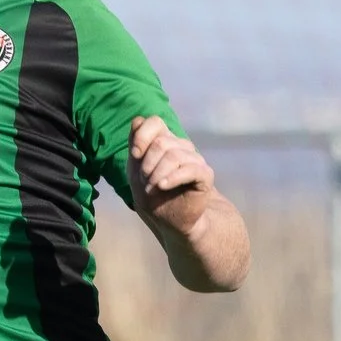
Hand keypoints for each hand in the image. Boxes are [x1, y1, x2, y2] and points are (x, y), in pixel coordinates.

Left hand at [128, 116, 214, 230]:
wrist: (170, 221)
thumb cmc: (153, 195)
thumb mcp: (135, 170)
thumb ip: (136, 145)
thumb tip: (137, 120)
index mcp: (165, 141)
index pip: (155, 122)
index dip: (142, 136)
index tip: (135, 155)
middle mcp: (182, 146)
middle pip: (161, 142)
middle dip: (147, 164)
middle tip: (144, 180)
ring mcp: (195, 160)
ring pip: (174, 156)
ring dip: (157, 174)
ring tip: (152, 188)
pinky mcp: (205, 175)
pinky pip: (190, 169)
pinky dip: (172, 178)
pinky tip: (162, 186)